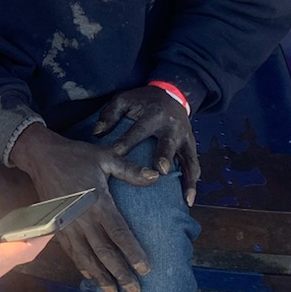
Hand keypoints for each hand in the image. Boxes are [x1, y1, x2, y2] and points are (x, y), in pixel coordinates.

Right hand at [9, 124, 159, 291]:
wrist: (42, 156)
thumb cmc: (76, 156)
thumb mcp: (105, 157)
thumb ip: (130, 170)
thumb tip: (156, 177)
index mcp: (98, 202)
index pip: (119, 233)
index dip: (133, 252)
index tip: (146, 269)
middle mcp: (82, 218)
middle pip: (104, 252)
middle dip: (121, 273)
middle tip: (136, 291)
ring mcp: (68, 225)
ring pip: (86, 258)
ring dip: (101, 277)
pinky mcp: (57, 227)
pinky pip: (71, 252)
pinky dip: (82, 267)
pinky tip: (92, 277)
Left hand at [93, 85, 199, 206]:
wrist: (172, 93)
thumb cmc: (143, 101)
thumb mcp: (124, 99)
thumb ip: (109, 114)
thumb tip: (96, 133)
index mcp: (153, 114)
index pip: (139, 130)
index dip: (128, 141)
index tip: (118, 153)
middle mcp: (171, 127)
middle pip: (168, 142)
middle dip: (165, 155)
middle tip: (161, 170)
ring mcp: (184, 137)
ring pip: (188, 158)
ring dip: (187, 177)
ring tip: (184, 197)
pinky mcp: (191, 145)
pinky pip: (194, 165)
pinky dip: (193, 181)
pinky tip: (189, 199)